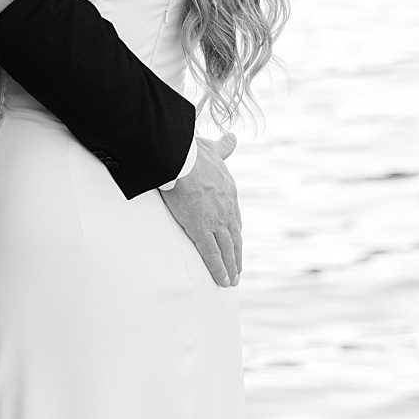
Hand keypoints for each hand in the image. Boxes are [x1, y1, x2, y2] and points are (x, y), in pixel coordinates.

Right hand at [159, 130, 242, 286]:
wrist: (180, 158)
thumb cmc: (193, 152)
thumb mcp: (214, 148)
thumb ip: (224, 146)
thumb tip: (232, 137)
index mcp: (228, 192)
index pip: (234, 218)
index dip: (235, 232)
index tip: (235, 242)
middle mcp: (227, 208)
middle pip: (235, 237)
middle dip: (237, 254)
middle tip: (238, 269)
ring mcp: (216, 220)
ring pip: (228, 249)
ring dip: (231, 266)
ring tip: (233, 280)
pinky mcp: (201, 228)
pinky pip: (212, 254)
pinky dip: (219, 269)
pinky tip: (223, 281)